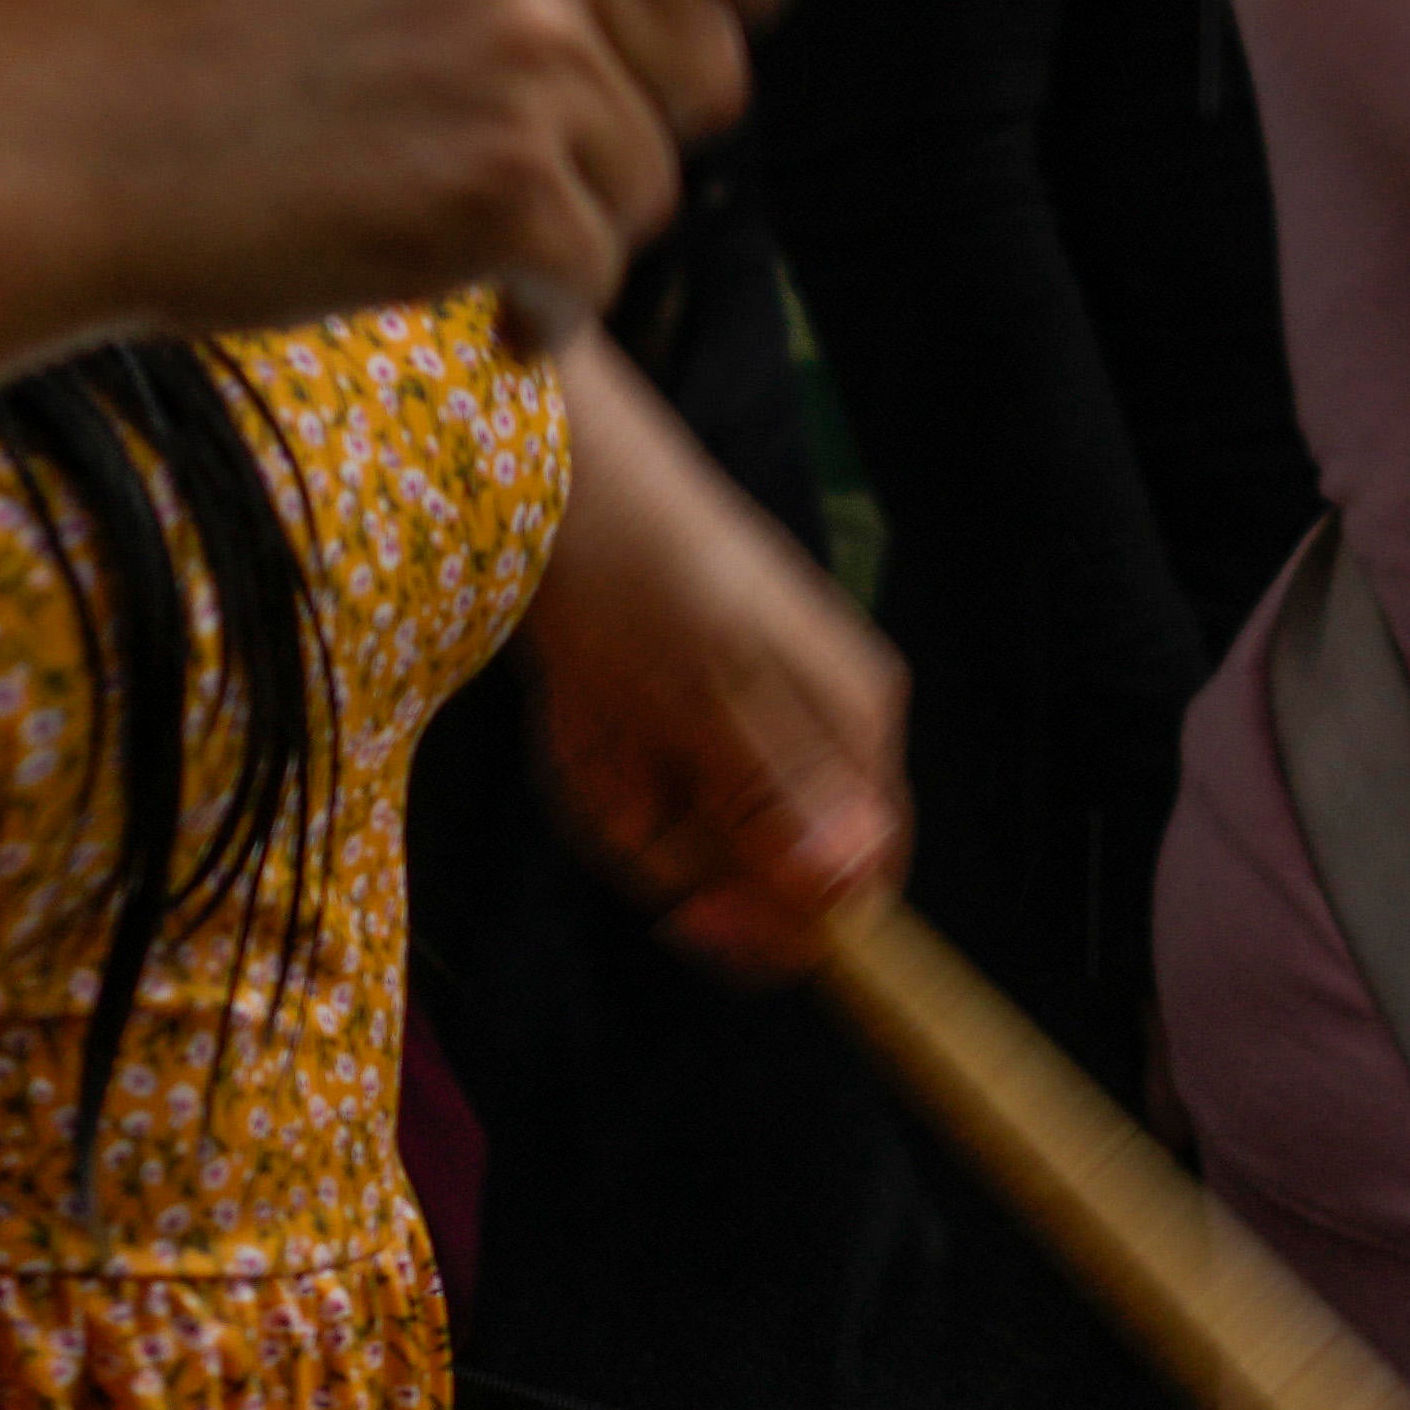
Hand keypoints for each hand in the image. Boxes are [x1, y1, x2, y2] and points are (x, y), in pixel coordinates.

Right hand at [0, 0, 798, 345]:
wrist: (48, 138)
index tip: (677, 24)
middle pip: (709, 59)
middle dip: (618, 119)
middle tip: (479, 136)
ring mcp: (526, 47)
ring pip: (653, 175)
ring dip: (560, 213)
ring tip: (422, 193)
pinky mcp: (504, 183)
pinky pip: (593, 272)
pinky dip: (532, 306)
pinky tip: (438, 281)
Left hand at [529, 341, 899, 979]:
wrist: (553, 487)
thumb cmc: (644, 577)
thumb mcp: (706, 697)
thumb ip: (776, 798)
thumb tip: (850, 888)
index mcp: (852, 726)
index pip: (856, 881)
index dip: (778, 921)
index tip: (688, 917)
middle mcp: (811, 736)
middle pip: (757, 872)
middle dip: (671, 839)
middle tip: (621, 760)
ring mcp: (741, 728)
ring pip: (685, 842)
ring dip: (621, 797)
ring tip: (594, 714)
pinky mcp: (679, 722)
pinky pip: (641, 799)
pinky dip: (598, 769)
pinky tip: (580, 709)